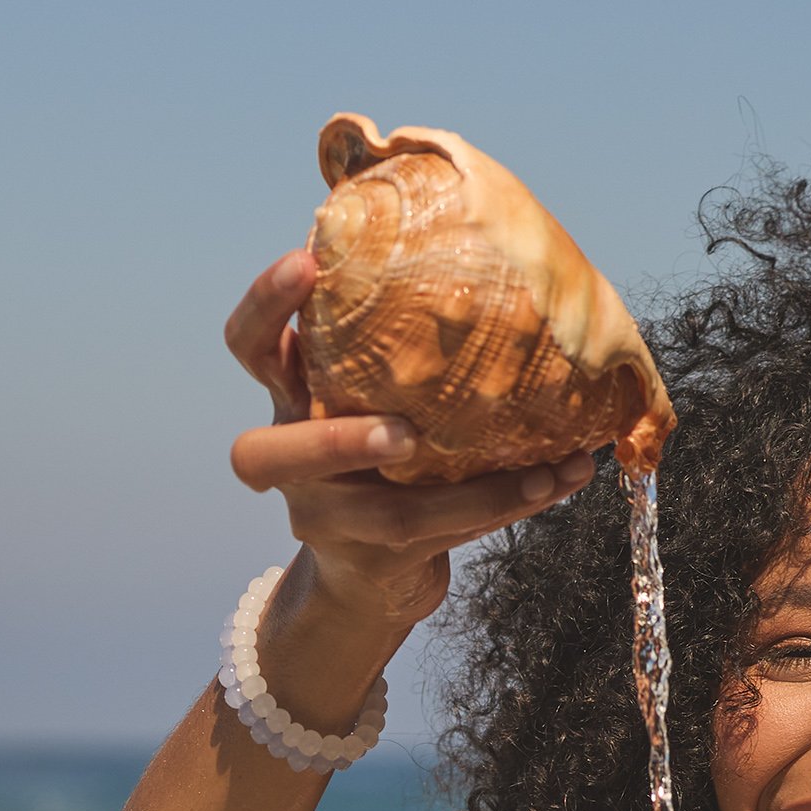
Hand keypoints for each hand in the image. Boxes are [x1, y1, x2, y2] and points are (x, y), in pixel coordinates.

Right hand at [224, 251, 594, 629]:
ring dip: (472, 495)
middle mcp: (291, 467)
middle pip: (263, 457)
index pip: (250, 347)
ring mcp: (326, 521)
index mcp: (290, 401)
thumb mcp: (370, 393)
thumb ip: (387, 343)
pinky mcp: (375, 561)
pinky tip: (561, 481)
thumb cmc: (381, 457)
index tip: (306, 261)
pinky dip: (509, 506)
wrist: (372, 576)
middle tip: (402, 433)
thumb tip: (473, 234)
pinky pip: (446, 536)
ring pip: (388, 513)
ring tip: (539, 475)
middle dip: (335, 443)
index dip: (266, 306)